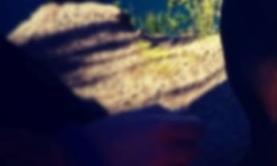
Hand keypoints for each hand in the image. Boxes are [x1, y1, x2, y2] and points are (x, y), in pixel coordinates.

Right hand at [77, 106, 203, 165]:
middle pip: (194, 153)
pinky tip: (143, 165)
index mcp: (163, 128)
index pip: (199, 129)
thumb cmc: (108, 134)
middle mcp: (163, 151)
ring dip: (171, 165)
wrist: (77, 158)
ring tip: (150, 159)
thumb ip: (165, 116)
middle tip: (170, 149)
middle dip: (185, 150)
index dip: (193, 131)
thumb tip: (184, 120)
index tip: (185, 133)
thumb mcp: (137, 117)